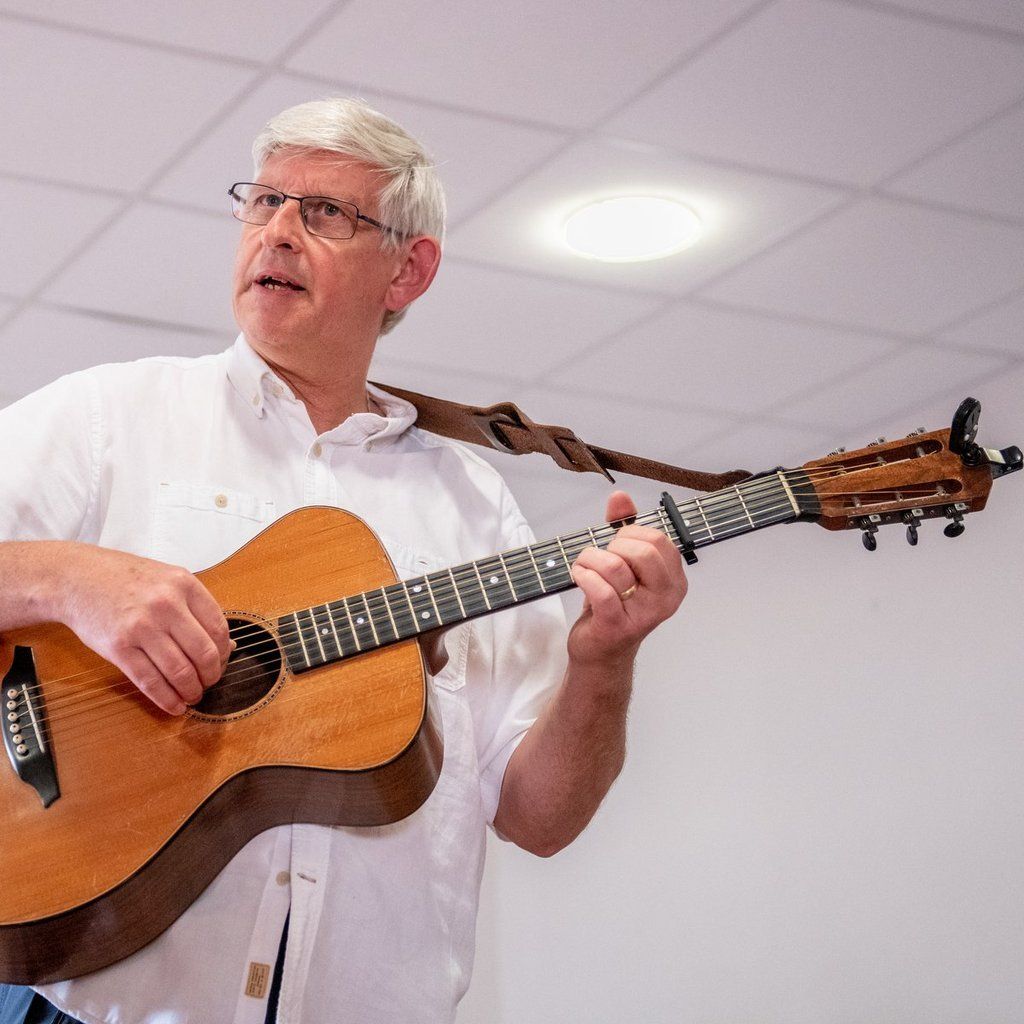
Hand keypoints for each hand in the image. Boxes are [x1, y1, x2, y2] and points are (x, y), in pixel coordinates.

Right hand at [57, 545, 232, 714]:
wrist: (77, 578)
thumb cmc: (126, 579)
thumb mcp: (168, 579)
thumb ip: (196, 607)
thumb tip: (226, 644)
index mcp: (183, 584)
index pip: (218, 627)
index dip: (224, 652)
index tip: (222, 662)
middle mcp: (166, 605)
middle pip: (204, 653)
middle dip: (212, 675)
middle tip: (210, 682)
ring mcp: (141, 627)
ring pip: (180, 671)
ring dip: (192, 691)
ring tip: (193, 695)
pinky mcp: (119, 647)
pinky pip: (150, 681)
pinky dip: (167, 699)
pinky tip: (175, 705)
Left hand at [567, 491, 686, 667]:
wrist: (601, 652)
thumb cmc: (614, 606)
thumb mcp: (623, 564)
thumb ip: (624, 528)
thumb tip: (620, 497)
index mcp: (674, 580)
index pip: (658, 539)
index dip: (630, 534)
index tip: (616, 544)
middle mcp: (666, 598)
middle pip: (643, 550)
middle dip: (612, 545)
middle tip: (600, 557)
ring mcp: (644, 614)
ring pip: (615, 566)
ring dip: (590, 559)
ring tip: (583, 566)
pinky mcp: (618, 626)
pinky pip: (599, 589)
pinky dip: (582, 576)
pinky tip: (578, 577)